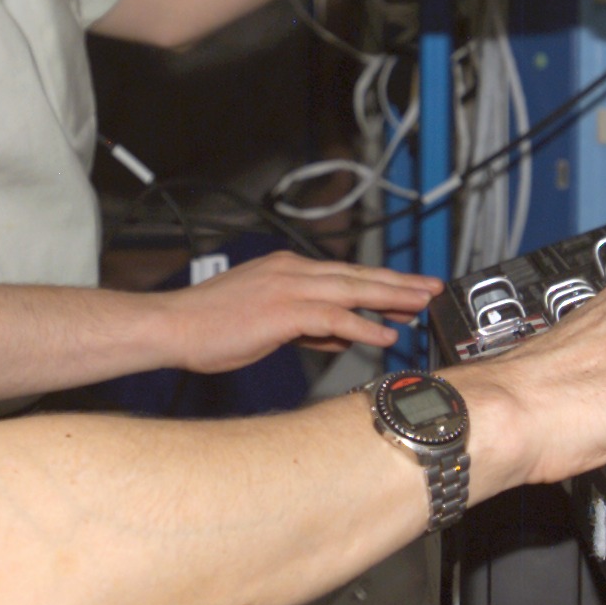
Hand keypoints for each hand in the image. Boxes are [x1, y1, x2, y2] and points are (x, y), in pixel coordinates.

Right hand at [162, 253, 441, 371]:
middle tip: (431, 288)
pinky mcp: (284, 311)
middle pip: (358, 276)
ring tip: (420, 307)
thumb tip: (342, 334)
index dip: (380, 281)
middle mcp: (293, 271)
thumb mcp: (267, 323)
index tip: (409, 288)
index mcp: (287, 269)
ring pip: (354, 290)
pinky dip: (363, 326)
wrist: (173, 326)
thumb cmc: (210, 328)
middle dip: (398, 283)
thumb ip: (308, 326)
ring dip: (391, 298)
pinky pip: (335, 318)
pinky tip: (385, 335)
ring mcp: (289, 288)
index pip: (345, 274)